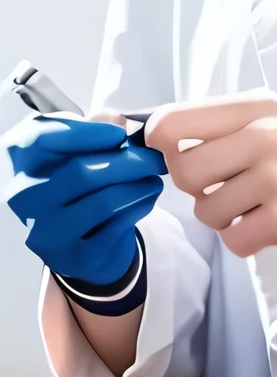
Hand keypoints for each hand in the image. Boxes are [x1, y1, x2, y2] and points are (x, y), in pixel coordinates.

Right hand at [5, 115, 166, 285]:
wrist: (80, 240)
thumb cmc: (80, 183)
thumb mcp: (81, 150)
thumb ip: (95, 128)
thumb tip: (116, 120)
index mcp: (22, 163)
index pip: (41, 138)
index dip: (86, 132)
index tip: (119, 134)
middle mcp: (24, 199)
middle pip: (80, 172)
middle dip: (129, 160)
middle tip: (154, 156)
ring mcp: (47, 232)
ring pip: (104, 200)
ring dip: (140, 183)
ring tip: (154, 175)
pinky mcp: (74, 256)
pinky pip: (118, 224)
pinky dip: (142, 204)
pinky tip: (147, 196)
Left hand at [143, 92, 276, 271]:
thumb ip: (227, 125)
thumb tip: (156, 139)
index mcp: (261, 107)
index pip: (173, 120)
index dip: (159, 145)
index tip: (172, 157)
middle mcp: (268, 135)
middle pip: (183, 169)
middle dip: (198, 188)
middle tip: (230, 187)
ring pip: (206, 210)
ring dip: (226, 218)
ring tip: (261, 206)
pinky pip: (233, 240)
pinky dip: (248, 240)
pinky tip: (275, 225)